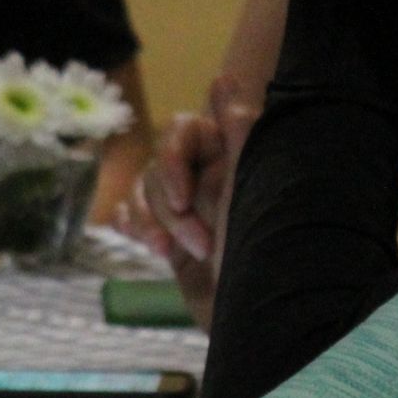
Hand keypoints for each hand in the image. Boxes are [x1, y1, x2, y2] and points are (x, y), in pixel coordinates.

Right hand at [124, 77, 257, 331]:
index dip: (173, 161)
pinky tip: (141, 240)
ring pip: (146, 194)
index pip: (183, 133)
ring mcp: (191, 210)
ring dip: (154, 222)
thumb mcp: (249, 188)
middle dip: (170, 207)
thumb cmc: (262, 252)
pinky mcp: (175, 241)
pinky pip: (139, 220)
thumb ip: (237, 132)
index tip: (183, 198)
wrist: (259, 320)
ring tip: (175, 252)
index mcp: (232, 157)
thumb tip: (222, 76)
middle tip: (199, 243)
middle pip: (159, 167)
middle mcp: (211, 177)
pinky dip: (134, 227)